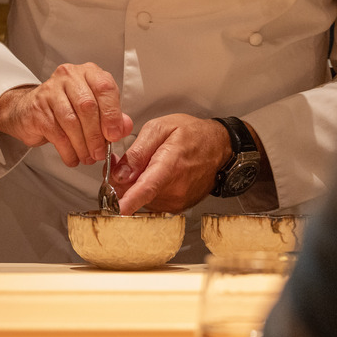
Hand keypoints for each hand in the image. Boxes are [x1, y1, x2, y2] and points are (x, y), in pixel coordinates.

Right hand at [0, 62, 132, 166]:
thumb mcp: (94, 108)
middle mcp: (69, 77)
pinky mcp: (37, 108)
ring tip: (87, 157)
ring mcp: (50, 90)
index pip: (105, 87)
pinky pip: (56, 133)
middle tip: (99, 153)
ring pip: (71, 121)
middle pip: (87, 106)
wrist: (29, 110)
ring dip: (82, 145)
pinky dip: (68, 150)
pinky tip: (72, 157)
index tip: (114, 135)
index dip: (112, 114)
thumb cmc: (66, 107)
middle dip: (96, 135)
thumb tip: (125, 127)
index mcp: (88, 73)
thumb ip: (113, 116)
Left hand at [108, 114, 231, 214]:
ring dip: (134, 186)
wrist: (219, 147)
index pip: (148, 187)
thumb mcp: (160, 128)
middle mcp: (176, 188)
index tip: (118, 209)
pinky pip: (151, 202)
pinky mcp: (177, 207)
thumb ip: (138, 151)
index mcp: (171, 164)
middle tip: (122, 163)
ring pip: (142, 199)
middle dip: (122, 181)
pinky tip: (153, 175)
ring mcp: (178, 201)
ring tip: (145, 165)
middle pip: (137, 193)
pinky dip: (145, 191)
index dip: (131, 200)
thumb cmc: (192, 134)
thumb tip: (120, 174)